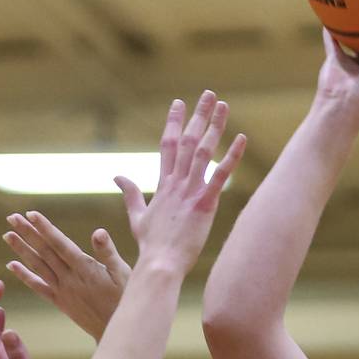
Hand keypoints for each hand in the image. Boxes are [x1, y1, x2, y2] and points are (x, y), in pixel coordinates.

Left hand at [4, 212, 130, 340]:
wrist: (117, 331)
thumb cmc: (125, 300)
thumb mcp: (124, 275)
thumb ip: (108, 253)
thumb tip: (98, 231)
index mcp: (85, 269)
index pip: (60, 244)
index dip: (45, 228)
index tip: (31, 214)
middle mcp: (70, 278)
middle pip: (44, 252)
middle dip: (28, 233)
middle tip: (12, 217)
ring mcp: (63, 291)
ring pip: (38, 267)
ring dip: (21, 250)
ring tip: (7, 235)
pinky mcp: (61, 302)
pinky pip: (39, 287)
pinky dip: (25, 276)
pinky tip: (11, 265)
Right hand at [117, 91, 245, 275]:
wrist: (160, 264)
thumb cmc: (151, 245)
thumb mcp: (137, 215)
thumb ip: (130, 194)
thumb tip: (117, 176)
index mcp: (163, 184)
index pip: (168, 145)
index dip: (174, 122)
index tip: (179, 103)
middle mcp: (176, 182)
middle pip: (187, 141)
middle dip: (197, 116)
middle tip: (208, 94)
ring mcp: (191, 191)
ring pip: (203, 151)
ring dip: (214, 126)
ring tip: (222, 105)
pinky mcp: (205, 203)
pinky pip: (221, 175)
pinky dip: (232, 156)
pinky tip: (241, 138)